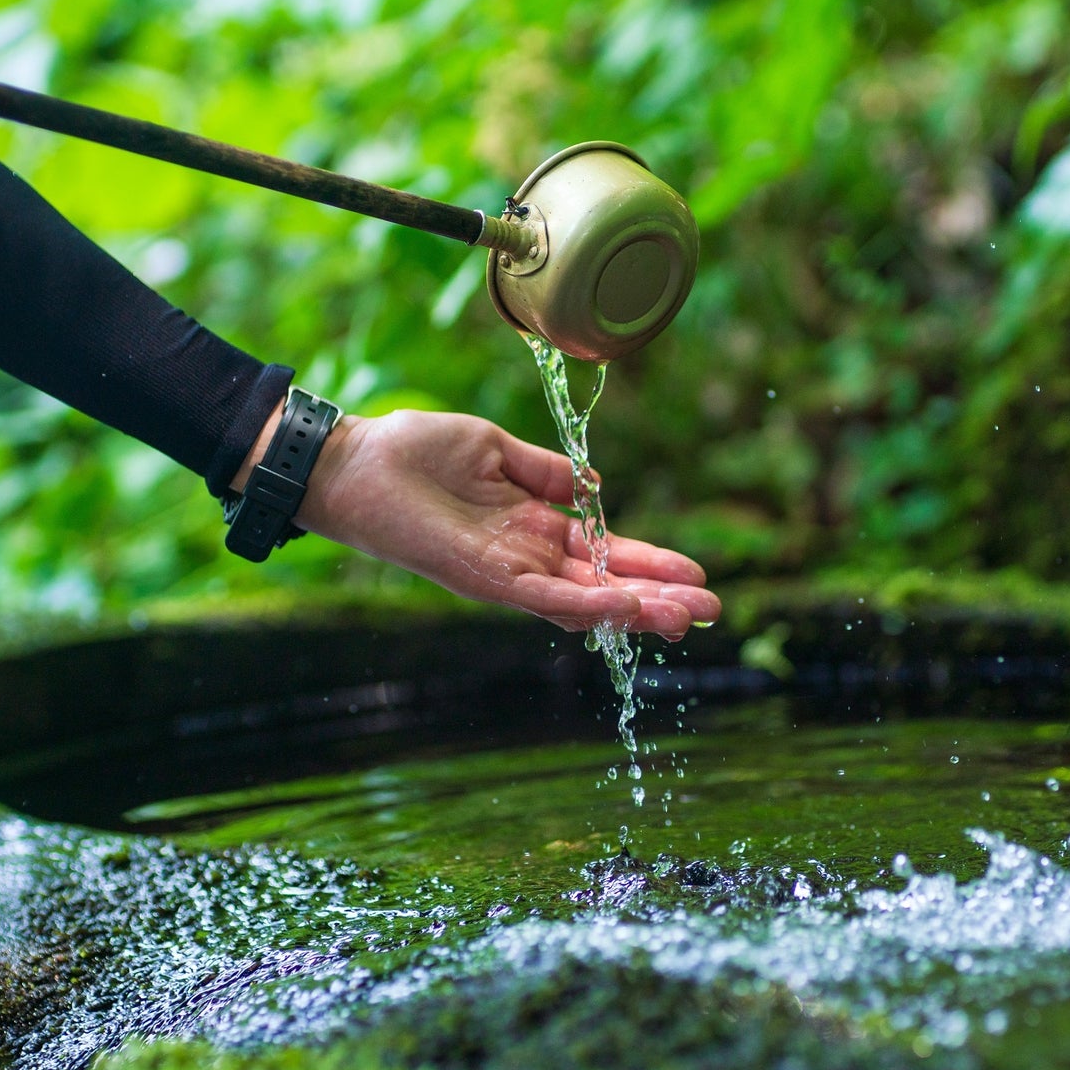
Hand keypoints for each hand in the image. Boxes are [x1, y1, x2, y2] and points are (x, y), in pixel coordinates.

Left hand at [258, 409, 720, 637]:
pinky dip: (588, 605)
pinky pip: (545, 598)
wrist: (356, 461)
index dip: (651, 564)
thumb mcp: (496, 451)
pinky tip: (627, 608)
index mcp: (534, 527)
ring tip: (686, 618)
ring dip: (636, 611)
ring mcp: (507, 573)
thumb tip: (595, 488)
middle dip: (660, 600)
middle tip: (713, 611)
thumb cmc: (415, 452)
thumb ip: (547, 473)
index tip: (696, 574)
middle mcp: (526, 558)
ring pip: (585, 603)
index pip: (605, 554)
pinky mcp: (483, 578)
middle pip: (606, 588)